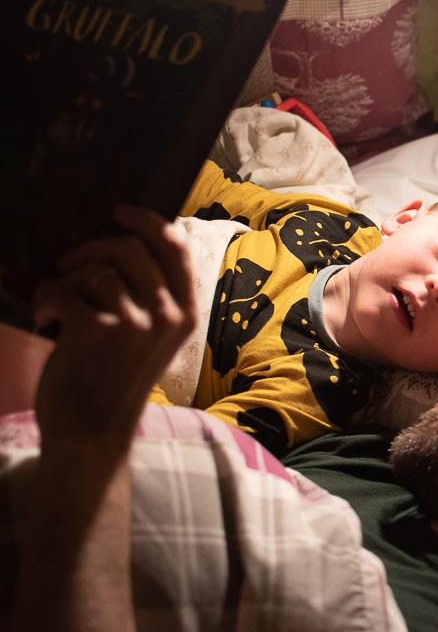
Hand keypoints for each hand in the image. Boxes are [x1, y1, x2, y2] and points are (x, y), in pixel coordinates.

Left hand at [32, 206, 195, 450]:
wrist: (93, 431)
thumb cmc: (117, 379)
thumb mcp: (155, 337)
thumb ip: (154, 295)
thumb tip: (127, 240)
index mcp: (187, 312)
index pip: (177, 246)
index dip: (148, 219)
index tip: (120, 212)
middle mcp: (169, 315)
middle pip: (129, 247)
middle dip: (91, 247)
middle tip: (68, 264)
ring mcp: (136, 323)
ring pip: (94, 268)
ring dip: (65, 280)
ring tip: (59, 303)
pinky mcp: (97, 331)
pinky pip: (64, 289)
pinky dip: (46, 300)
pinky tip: (46, 320)